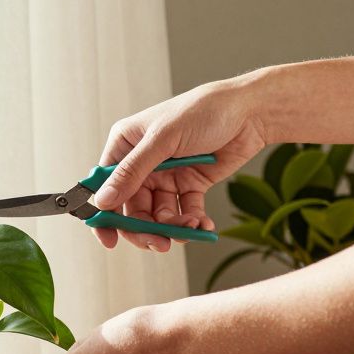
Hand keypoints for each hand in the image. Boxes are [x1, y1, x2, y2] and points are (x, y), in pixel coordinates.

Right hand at [93, 78, 267, 251]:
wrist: (250, 111)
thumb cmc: (203, 111)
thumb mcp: (162, 139)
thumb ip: (131, 172)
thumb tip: (102, 200)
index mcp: (126, 145)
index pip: (105, 186)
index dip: (105, 215)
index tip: (110, 239)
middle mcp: (142, 163)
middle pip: (132, 208)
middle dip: (145, 228)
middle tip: (159, 242)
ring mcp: (166, 176)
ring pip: (159, 215)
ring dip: (173, 226)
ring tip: (190, 227)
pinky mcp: (190, 185)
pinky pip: (184, 211)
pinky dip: (193, 222)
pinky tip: (202, 225)